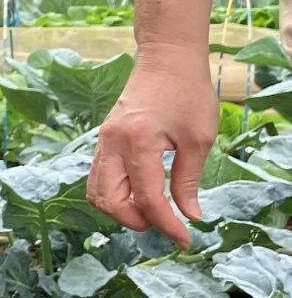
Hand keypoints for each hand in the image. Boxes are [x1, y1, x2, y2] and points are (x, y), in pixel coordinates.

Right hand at [87, 48, 217, 248]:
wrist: (166, 58)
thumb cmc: (187, 92)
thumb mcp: (199, 139)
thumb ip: (188, 180)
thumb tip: (189, 215)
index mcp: (138, 143)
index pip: (147, 199)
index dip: (167, 225)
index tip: (186, 239)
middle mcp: (113, 145)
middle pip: (110, 202)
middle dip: (137, 221)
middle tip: (166, 223)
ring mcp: (104, 142)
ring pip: (97, 193)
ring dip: (121, 211)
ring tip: (151, 210)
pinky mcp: (104, 140)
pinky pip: (98, 178)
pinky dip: (114, 195)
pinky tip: (139, 194)